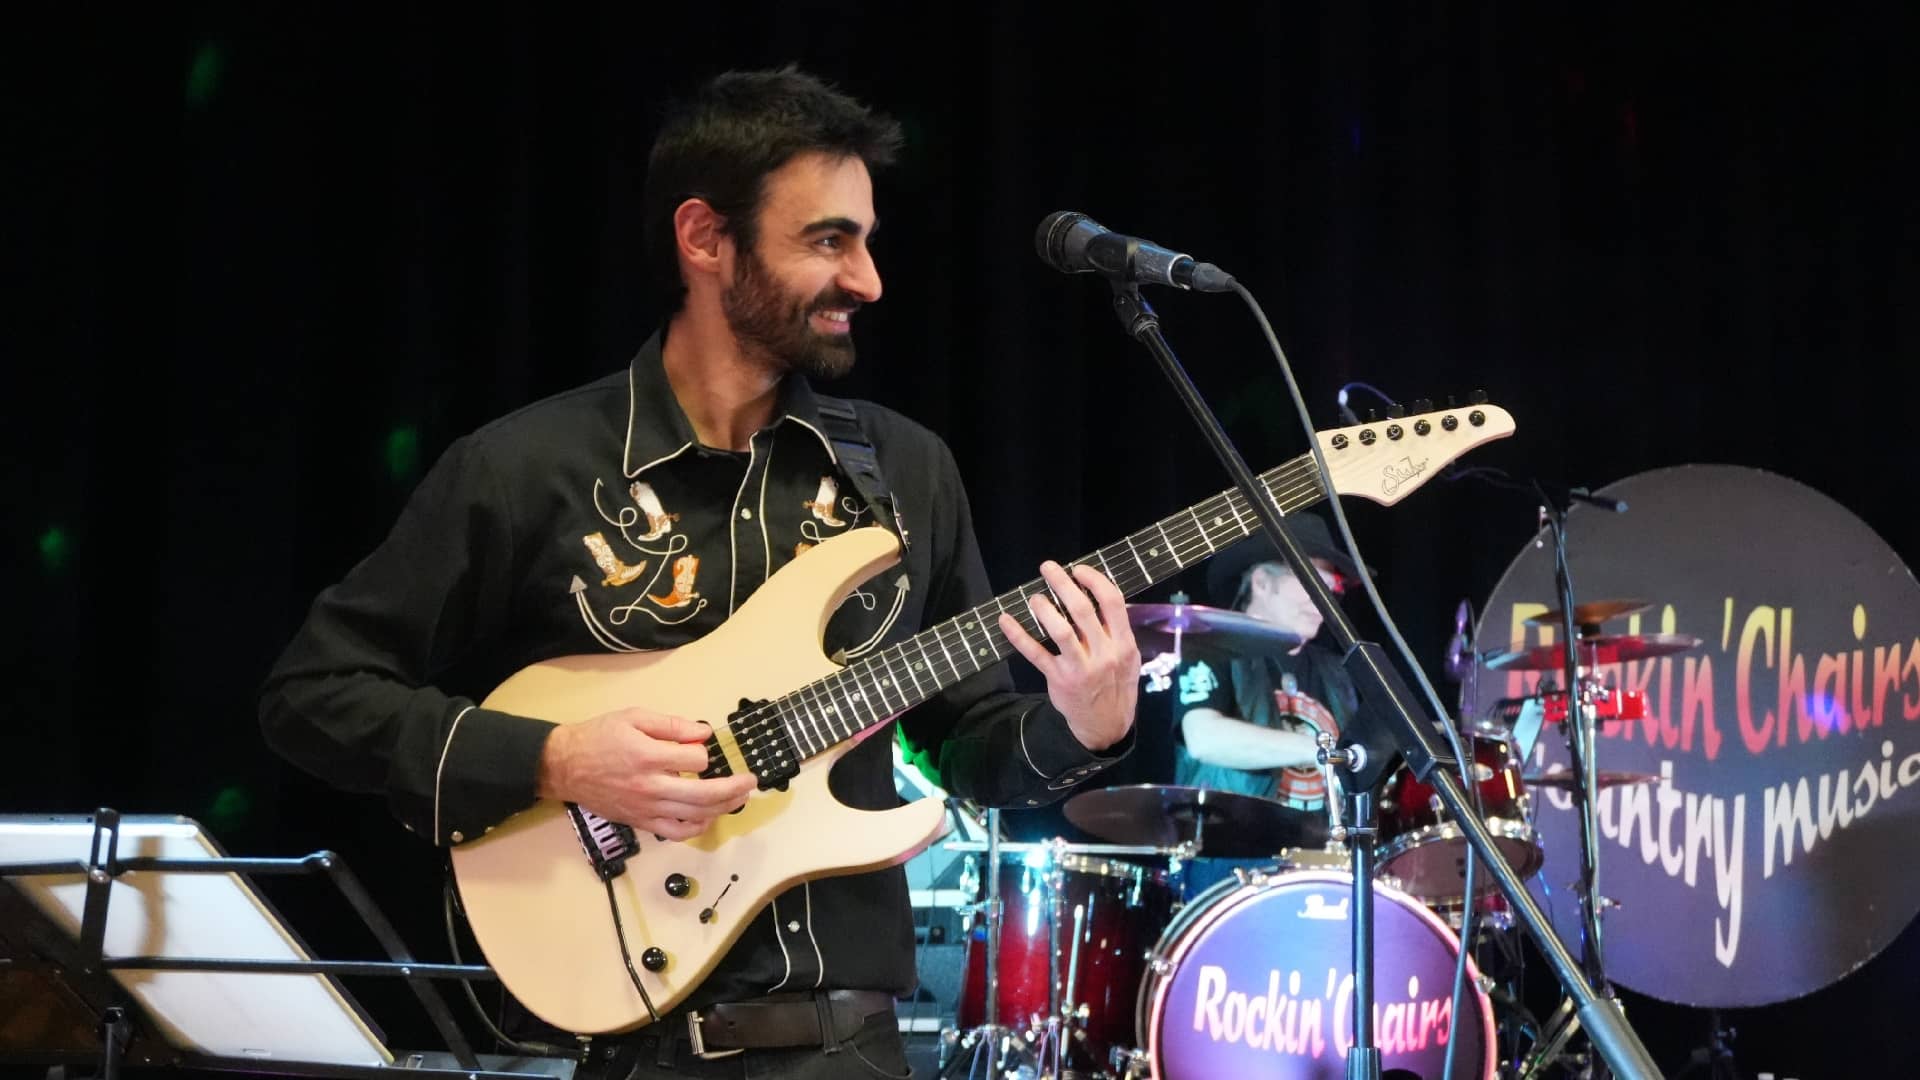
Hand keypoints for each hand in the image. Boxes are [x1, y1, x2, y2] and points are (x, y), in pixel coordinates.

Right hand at [537, 708, 756, 838]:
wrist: (564, 766)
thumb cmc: (598, 738)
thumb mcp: (633, 718)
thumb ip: (671, 725)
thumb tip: (704, 733)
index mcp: (648, 756)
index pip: (696, 760)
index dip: (705, 752)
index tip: (701, 745)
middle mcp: (650, 786)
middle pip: (704, 794)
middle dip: (734, 788)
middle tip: (750, 781)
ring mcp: (646, 808)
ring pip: (695, 815)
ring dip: (723, 808)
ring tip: (739, 798)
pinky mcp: (640, 822)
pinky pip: (676, 832)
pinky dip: (697, 827)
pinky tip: (709, 816)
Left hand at [997, 561, 1139, 752]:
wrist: (1106, 724)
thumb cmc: (1115, 682)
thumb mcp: (1128, 656)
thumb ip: (1116, 629)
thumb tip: (1097, 594)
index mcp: (1123, 643)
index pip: (1112, 602)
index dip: (1094, 581)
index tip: (1078, 569)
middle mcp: (1104, 654)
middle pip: (1083, 611)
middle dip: (1064, 584)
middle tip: (1048, 568)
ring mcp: (1080, 668)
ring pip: (1061, 632)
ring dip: (1044, 609)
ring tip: (1034, 597)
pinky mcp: (1059, 679)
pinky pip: (1036, 655)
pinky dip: (1018, 636)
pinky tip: (1006, 621)